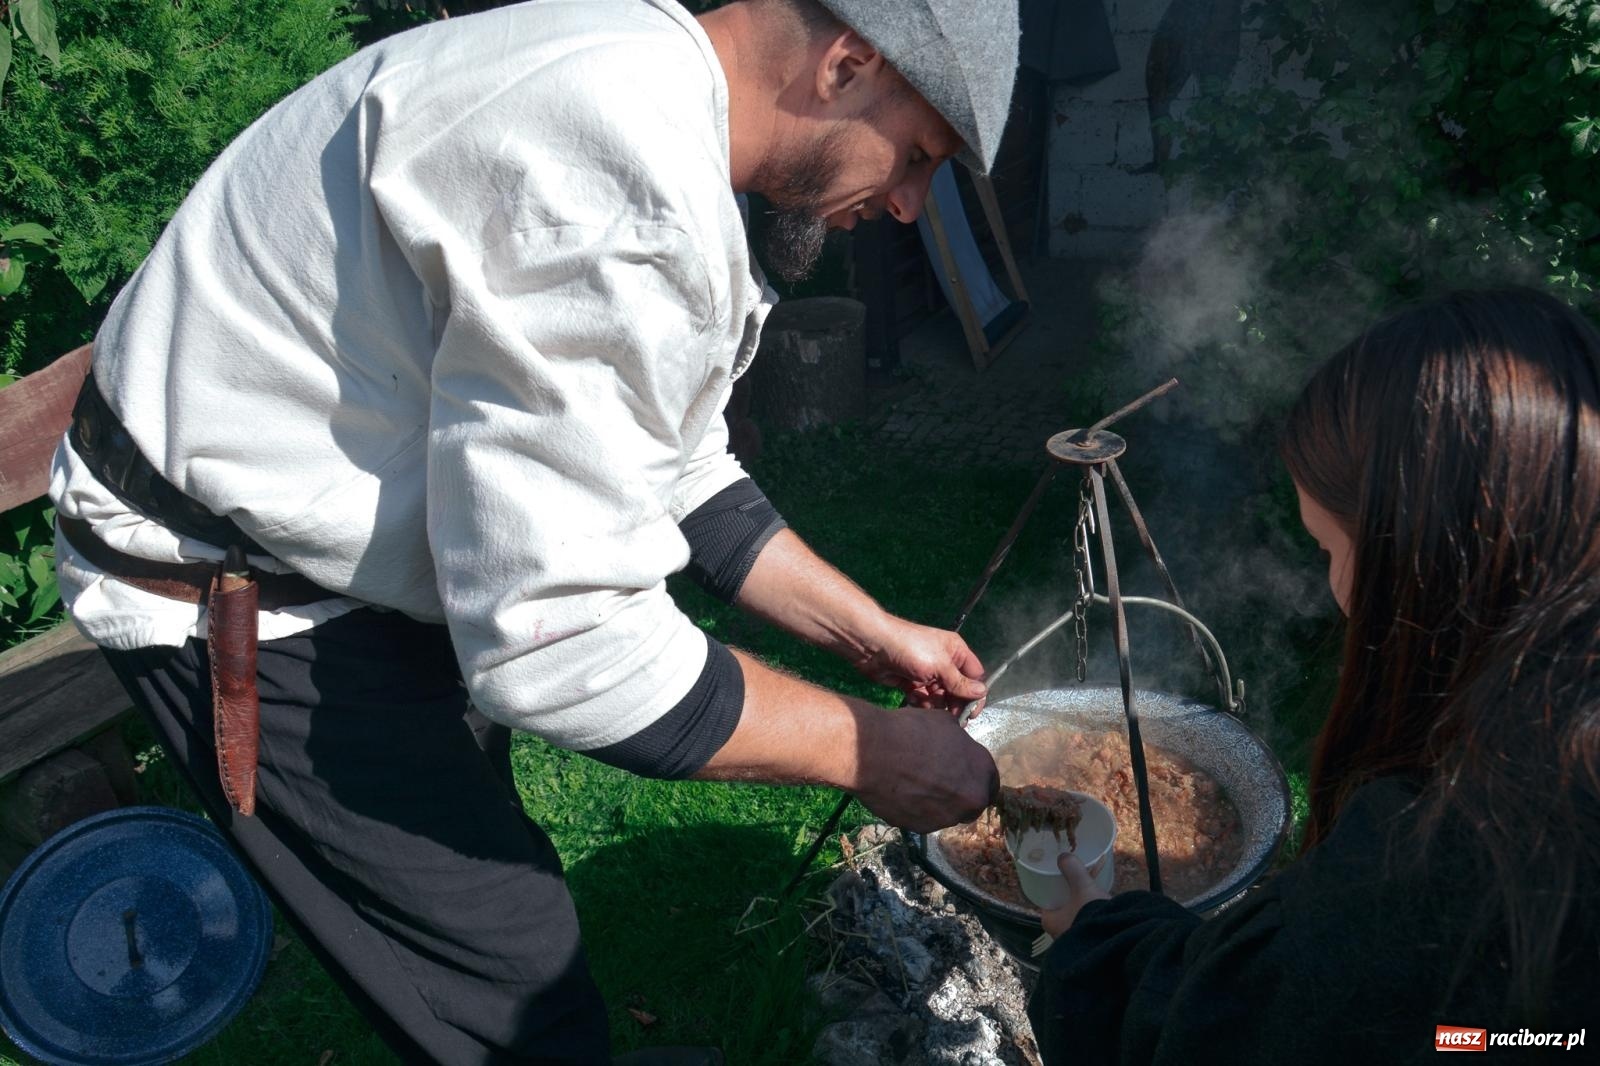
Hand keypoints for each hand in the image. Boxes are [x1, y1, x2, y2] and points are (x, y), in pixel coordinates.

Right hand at [851, 704, 999, 832]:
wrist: (872, 753)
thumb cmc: (911, 731)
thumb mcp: (944, 723)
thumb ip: (959, 742)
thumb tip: (956, 747)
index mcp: (982, 772)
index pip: (991, 781)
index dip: (976, 775)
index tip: (964, 771)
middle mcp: (970, 800)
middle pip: (973, 802)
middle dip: (961, 793)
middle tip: (941, 779)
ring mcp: (946, 818)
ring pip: (948, 813)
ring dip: (939, 802)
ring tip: (915, 783)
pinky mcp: (921, 829)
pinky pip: (925, 819)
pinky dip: (918, 809)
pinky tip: (902, 792)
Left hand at [855, 615, 986, 716]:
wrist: (872, 647)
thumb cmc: (910, 649)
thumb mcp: (939, 665)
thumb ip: (960, 682)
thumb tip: (982, 693)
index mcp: (956, 652)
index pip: (974, 677)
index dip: (974, 695)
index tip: (971, 713)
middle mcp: (944, 663)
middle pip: (957, 690)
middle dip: (953, 703)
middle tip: (951, 717)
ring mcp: (927, 673)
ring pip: (940, 697)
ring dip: (935, 703)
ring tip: (924, 700)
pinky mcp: (911, 683)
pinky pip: (923, 698)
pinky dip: (920, 701)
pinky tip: (911, 697)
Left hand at [1039, 852, 1111, 937]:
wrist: (1115, 940)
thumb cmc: (1090, 914)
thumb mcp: (1082, 887)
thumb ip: (1073, 870)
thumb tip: (1064, 856)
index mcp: (1049, 921)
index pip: (1047, 903)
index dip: (1053, 891)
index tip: (1061, 882)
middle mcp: (1058, 934)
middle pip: (1062, 909)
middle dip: (1071, 899)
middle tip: (1080, 886)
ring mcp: (1074, 941)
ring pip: (1076, 918)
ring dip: (1083, 908)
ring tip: (1094, 896)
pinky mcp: (1089, 946)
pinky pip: (1088, 927)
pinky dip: (1092, 918)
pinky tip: (1103, 910)